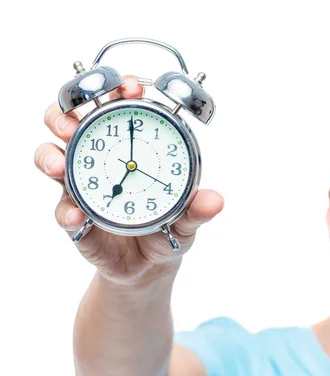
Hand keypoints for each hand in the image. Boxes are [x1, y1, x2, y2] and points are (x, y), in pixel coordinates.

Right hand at [35, 75, 223, 284]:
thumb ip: (197, 209)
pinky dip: (67, 211)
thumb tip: (215, 201)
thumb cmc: (168, 230)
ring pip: (51, 156)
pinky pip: (62, 209)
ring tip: (60, 166)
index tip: (129, 89)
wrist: (149, 267)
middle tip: (72, 124)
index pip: (117, 107)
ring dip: (50, 156)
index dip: (118, 90)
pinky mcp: (73, 216)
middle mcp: (100, 159)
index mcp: (131, 148)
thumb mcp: (187, 219)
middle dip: (65, 114)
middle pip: (68, 121)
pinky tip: (78, 216)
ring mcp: (82, 185)